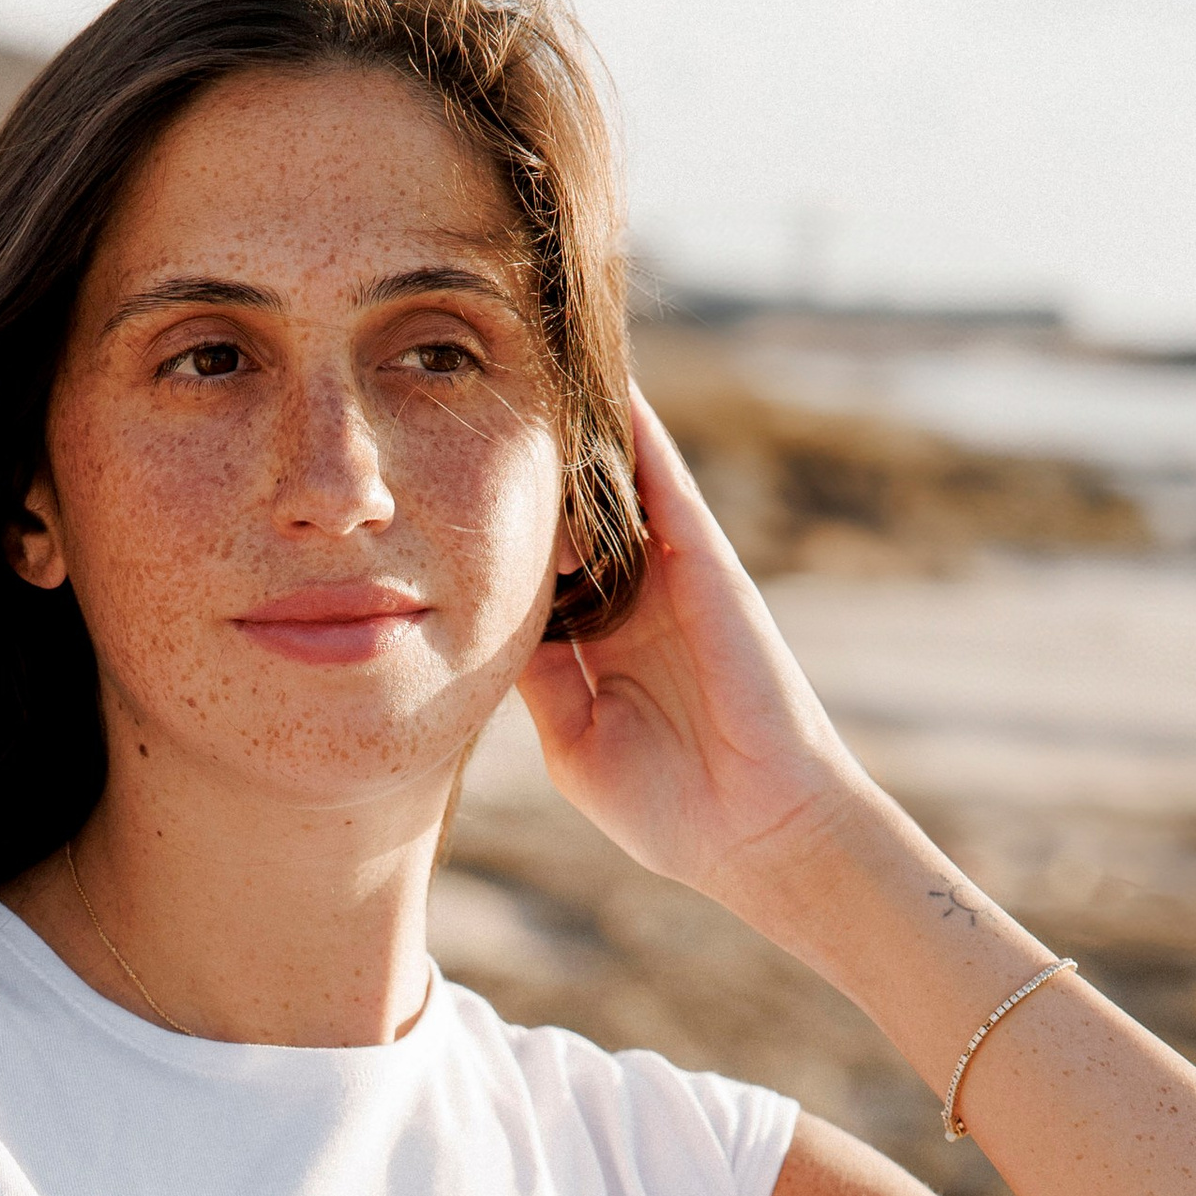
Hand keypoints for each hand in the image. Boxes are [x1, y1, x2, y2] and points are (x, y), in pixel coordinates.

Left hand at [517, 390, 860, 906]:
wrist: (758, 833)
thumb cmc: (672, 810)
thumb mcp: (574, 743)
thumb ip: (537, 680)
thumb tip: (480, 628)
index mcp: (598, 646)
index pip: (539, 570)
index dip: (495, 531)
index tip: (437, 490)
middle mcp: (633, 601)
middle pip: (571, 515)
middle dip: (531, 466)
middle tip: (467, 400)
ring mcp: (671, 578)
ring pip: (615, 485)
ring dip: (579, 430)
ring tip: (532, 362)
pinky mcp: (706, 563)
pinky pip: (664, 481)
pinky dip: (637, 433)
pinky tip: (602, 382)